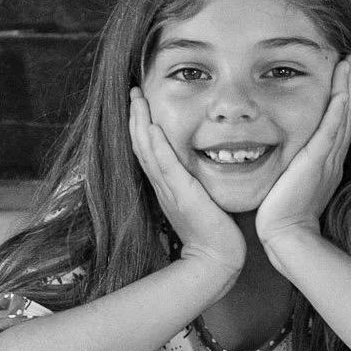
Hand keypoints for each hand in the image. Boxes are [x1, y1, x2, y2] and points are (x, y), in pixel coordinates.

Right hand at [128, 89, 245, 274]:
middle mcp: (163, 185)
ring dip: (141, 122)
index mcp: (168, 185)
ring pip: (148, 150)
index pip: (150, 149)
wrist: (217, 260)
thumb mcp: (204, 200)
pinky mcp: (183, 196)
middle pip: (141, 144)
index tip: (141, 101)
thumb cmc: (217, 232)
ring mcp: (170, 190)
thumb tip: (211, 165)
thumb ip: (201, 183)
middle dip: (136, 116)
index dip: (142, 125)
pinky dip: (157, 146)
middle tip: (133, 90)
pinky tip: (151, 127)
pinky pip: (165, 167)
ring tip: (136, 98)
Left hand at [256, 55, 350, 247]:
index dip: (345, 101)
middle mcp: (332, 157)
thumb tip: (276, 160)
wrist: (287, 236)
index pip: (338, 125)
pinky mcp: (318, 160)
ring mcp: (328, 158)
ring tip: (350, 63)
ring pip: (344, 115)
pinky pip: (333, 128)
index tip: (346, 80)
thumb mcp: (288, 187)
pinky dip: (340, 107)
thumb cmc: (281, 218)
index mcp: (326, 163)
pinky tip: (344, 89)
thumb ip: (287, 170)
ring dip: (348, 87)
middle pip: (347, 114)